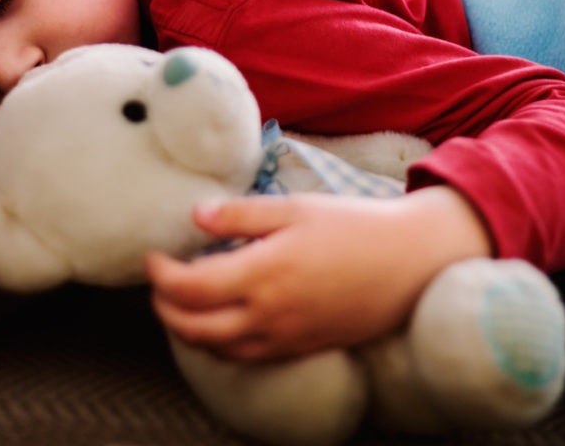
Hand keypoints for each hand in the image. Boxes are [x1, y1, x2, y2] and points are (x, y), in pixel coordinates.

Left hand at [144, 186, 490, 360]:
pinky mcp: (303, 347)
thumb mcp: (296, 208)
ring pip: (218, 349)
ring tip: (182, 304)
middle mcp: (270, 314)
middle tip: (158, 284)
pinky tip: (223, 321)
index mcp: (264, 273)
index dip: (160, 275)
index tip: (154, 257)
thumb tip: (196, 217)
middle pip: (193, 328)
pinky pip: (248, 356)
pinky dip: (221, 344)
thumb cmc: (355, 225)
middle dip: (164, 309)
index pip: (188, 288)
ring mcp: (286, 337)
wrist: (411, 261)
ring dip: (188, 331)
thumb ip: (241, 215)